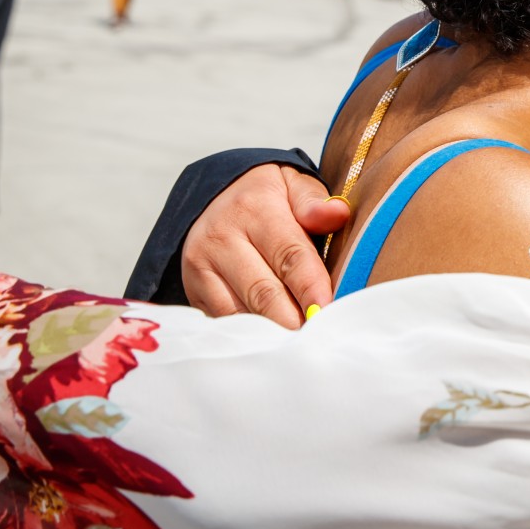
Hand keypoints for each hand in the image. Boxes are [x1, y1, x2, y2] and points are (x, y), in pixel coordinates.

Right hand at [181, 165, 348, 327]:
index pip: (289, 255)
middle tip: (319, 338)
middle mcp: (222, 239)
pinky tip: (272, 341)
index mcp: (254, 210)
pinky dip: (249, 334)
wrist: (212, 197)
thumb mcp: (292, 184)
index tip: (328, 312)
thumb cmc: (266, 197)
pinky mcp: (192, 290)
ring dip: (272, 332)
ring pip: (240, 312)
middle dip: (293, 320)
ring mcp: (201, 267)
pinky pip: (223, 320)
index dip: (310, 288)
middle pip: (263, 292)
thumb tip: (337, 214)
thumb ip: (314, 201)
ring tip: (299, 344)